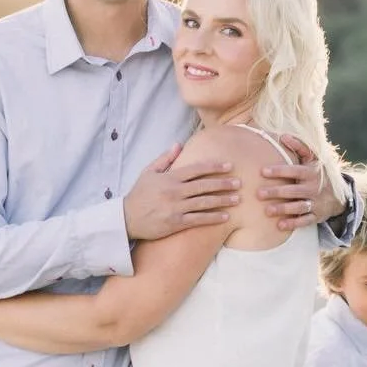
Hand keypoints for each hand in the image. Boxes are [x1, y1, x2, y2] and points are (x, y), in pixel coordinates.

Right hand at [124, 144, 239, 241]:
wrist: (126, 218)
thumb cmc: (139, 194)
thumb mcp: (149, 172)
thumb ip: (165, 158)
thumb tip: (179, 144)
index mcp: (170, 178)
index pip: (196, 169)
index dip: (214, 167)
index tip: (229, 166)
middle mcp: (174, 192)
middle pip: (204, 185)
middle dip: (223, 183)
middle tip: (240, 182)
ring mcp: (176, 208)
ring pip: (204, 203)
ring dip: (222, 200)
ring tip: (237, 199)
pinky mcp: (176, 223)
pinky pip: (198, 220)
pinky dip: (213, 218)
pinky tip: (225, 217)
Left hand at [259, 136, 350, 233]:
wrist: (339, 195)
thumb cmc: (318, 173)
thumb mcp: (313, 158)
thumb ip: (299, 146)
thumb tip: (283, 136)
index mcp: (311, 172)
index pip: (294, 171)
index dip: (279, 171)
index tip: (262, 171)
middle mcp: (314, 188)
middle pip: (293, 191)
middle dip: (276, 192)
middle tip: (258, 194)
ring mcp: (316, 203)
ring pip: (299, 207)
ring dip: (283, 209)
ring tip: (267, 211)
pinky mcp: (317, 216)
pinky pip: (305, 221)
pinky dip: (293, 224)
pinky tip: (280, 225)